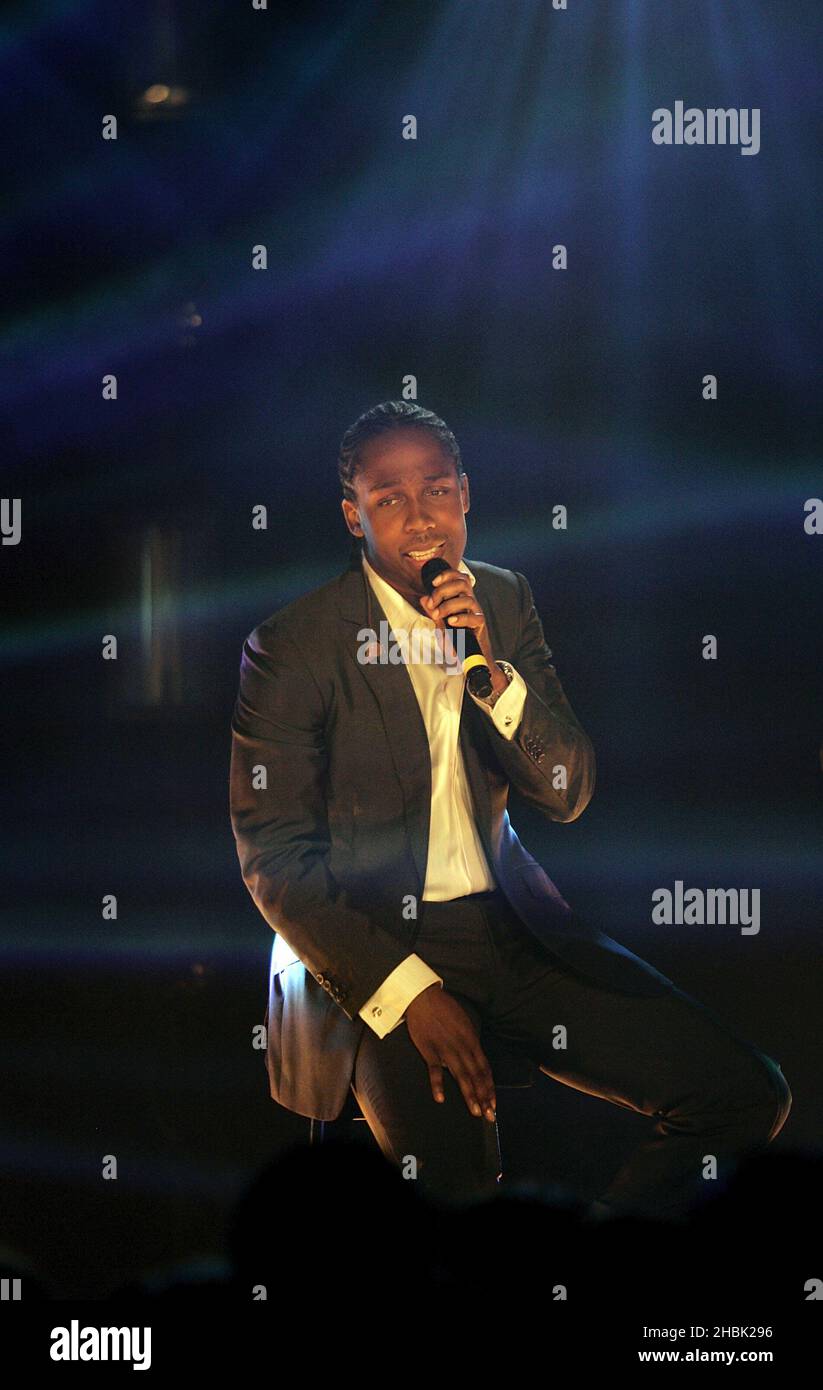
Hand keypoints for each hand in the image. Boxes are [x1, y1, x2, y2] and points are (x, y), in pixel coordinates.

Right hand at [404, 984, 496, 1122]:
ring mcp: (446, 1049)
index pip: (484, 1068)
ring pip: (461, 1075)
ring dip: (469, 1095)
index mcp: (472, 1040)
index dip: (490, 1087)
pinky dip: (437, 1084)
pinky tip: (440, 1099)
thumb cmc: (445, 1008)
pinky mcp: (429, 1050)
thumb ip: (470, 1041)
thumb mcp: (465, 1022)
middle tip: (490, 1115)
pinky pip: (434, 1070)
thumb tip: (476, 1058)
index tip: (494, 1103)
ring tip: (476, 1112)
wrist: (423, 997)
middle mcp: (462, 1047)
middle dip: (484, 1096)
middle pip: (476, 1075)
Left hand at [420, 569, 506, 694]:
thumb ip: (433, 611)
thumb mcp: (440, 622)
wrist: (471, 655)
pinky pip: (474, 618)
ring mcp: (476, 612)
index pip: (459, 577)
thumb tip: (423, 598)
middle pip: (462, 583)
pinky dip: (461, 618)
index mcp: (462, 596)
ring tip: (437, 615)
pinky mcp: (480, 625)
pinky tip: (451, 621)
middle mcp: (470, 601)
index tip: (433, 582)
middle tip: (432, 603)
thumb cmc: (456, 636)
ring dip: (448, 605)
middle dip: (443, 590)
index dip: (447, 575)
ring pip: (467, 599)